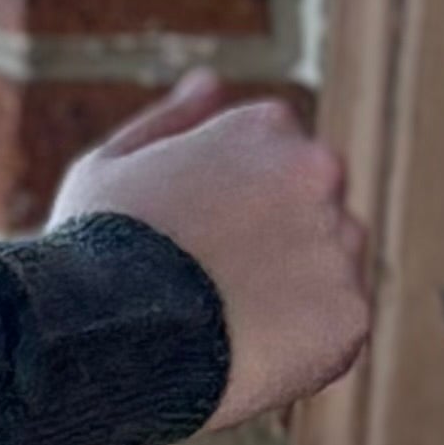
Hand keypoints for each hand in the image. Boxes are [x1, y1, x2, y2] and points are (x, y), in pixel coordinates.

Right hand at [49, 71, 370, 424]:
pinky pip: (336, 334)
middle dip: (274, 249)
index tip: (196, 247)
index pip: (277, 164)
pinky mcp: (350, 315)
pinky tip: (244, 361)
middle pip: (314, 212)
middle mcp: (318, 170)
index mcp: (266, 126)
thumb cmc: (93, 251)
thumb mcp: (111, 165)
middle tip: (211, 294)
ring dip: (293, 298)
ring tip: (224, 333)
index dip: (234, 212)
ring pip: (332, 272)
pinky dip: (301, 351)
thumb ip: (170, 121)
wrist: (105, 335)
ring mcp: (340, 243)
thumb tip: (209, 83)